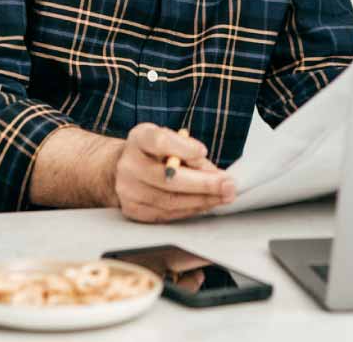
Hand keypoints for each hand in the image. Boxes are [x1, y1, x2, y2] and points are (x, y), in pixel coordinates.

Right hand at [108, 123, 235, 222]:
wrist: (124, 169)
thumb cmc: (154, 152)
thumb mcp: (170, 139)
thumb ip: (190, 152)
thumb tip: (215, 174)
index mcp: (139, 139)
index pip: (158, 141)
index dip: (181, 148)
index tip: (203, 152)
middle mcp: (129, 165)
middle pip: (167, 178)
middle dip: (203, 184)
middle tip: (228, 185)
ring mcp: (128, 190)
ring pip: (170, 200)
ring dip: (202, 200)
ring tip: (224, 196)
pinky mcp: (133, 210)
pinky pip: (166, 214)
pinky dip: (190, 209)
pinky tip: (206, 204)